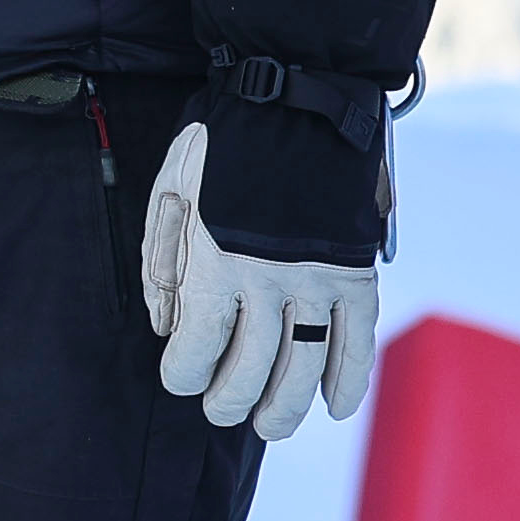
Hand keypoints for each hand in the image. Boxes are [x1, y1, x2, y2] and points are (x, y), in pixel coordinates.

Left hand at [141, 122, 373, 439]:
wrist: (296, 95)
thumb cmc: (220, 145)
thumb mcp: (169, 194)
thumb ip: (162, 266)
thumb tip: (165, 327)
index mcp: (215, 263)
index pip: (198, 349)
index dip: (185, 375)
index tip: (181, 379)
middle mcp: (269, 280)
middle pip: (250, 370)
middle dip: (231, 401)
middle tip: (222, 410)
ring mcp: (318, 277)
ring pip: (305, 367)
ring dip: (287, 406)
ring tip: (271, 425)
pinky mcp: (355, 268)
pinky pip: (357, 338)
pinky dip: (350, 378)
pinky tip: (336, 408)